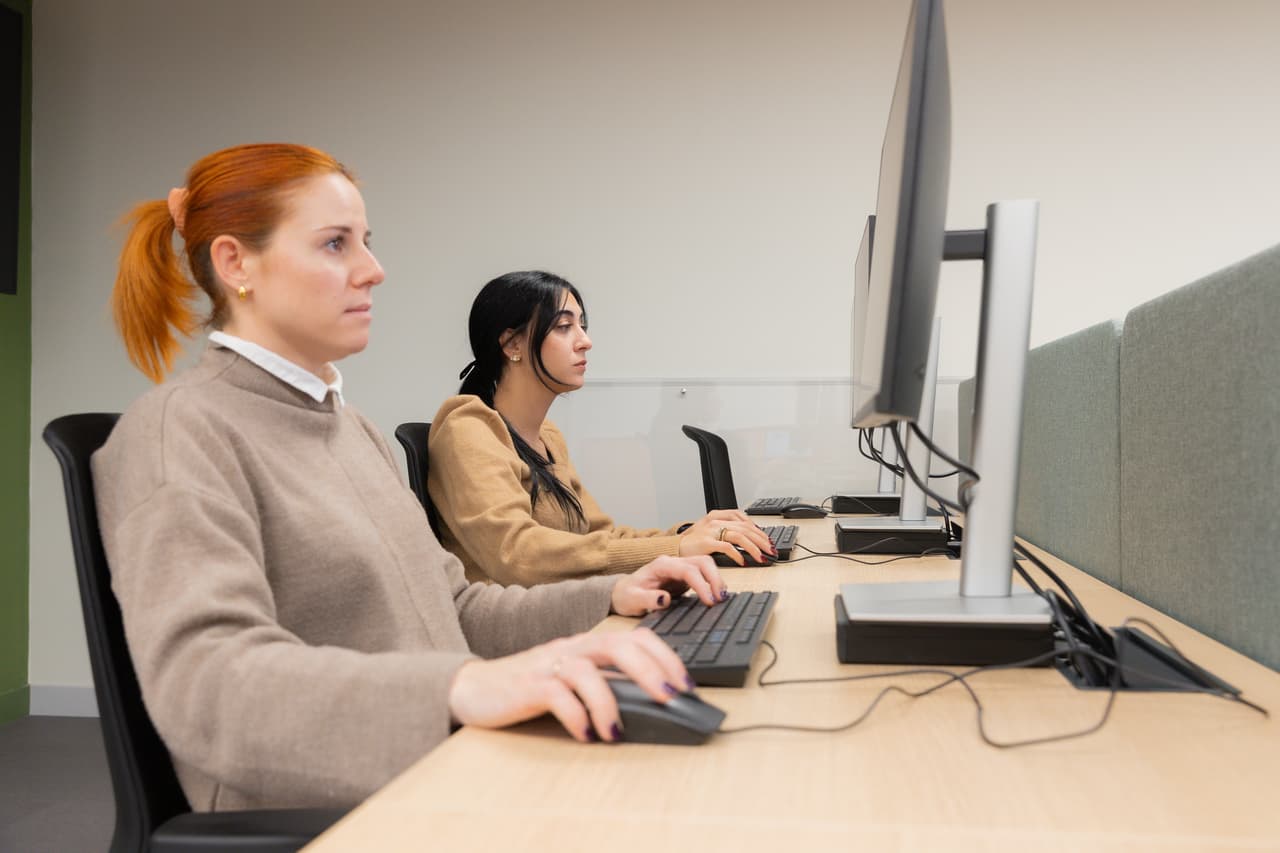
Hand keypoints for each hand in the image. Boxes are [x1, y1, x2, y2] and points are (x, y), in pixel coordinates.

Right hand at [447, 629, 693, 742]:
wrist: (473, 688)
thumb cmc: (529, 687)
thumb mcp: (572, 681)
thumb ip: (604, 684)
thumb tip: (651, 705)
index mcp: (587, 645)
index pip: (635, 638)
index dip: (665, 657)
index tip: (687, 686)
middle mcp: (571, 649)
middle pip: (617, 645)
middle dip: (651, 671)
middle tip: (671, 698)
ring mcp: (548, 665)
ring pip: (586, 671)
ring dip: (609, 702)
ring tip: (617, 731)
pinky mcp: (527, 686)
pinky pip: (557, 696)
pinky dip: (575, 716)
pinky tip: (585, 735)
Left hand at [610, 554, 725, 616]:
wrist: (622, 593)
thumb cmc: (626, 595)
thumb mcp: (631, 600)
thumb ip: (647, 599)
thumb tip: (665, 599)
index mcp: (661, 565)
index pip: (687, 570)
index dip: (701, 584)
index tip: (709, 600)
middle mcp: (672, 563)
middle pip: (701, 562)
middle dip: (714, 578)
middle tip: (720, 598)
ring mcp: (679, 569)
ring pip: (705, 565)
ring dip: (716, 579)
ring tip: (721, 597)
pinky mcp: (684, 577)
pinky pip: (703, 575)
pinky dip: (712, 583)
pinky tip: (716, 595)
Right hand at [677, 509, 775, 564]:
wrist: (674, 547)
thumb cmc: (693, 541)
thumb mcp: (710, 530)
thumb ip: (727, 530)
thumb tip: (748, 539)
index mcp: (717, 515)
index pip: (744, 519)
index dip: (758, 530)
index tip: (767, 540)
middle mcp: (715, 520)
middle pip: (745, 527)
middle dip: (761, 540)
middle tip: (770, 551)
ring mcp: (711, 530)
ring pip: (739, 536)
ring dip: (754, 547)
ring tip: (761, 557)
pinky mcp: (706, 542)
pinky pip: (727, 547)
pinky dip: (738, 554)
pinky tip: (743, 561)